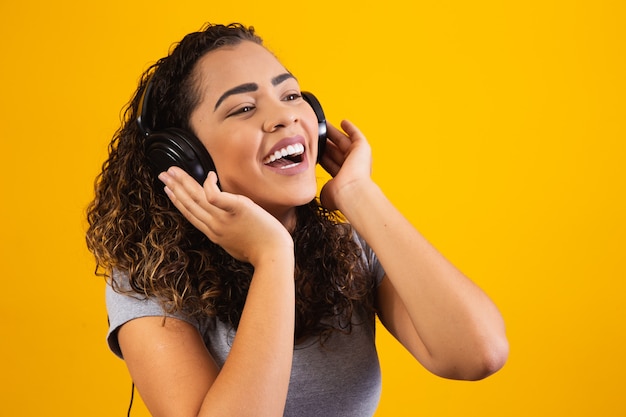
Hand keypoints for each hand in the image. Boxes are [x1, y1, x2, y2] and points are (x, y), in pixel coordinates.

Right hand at [158, 168, 292, 264]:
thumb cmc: (260, 250)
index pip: (190, 214)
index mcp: (213, 233)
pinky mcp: (238, 209)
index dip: (177, 201)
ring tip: (173, 171)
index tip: (168, 190)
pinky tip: (209, 175)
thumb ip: (227, 231)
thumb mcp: (235, 243)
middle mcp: (214, 225)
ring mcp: (224, 218)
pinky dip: (209, 185)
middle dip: (174, 187)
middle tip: (163, 174)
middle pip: (189, 203)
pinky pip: (216, 196)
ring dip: (183, 182)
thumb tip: (227, 223)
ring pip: (197, 198)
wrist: (273, 255)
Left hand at [319, 120, 373, 210]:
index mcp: (341, 178)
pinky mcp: (362, 148)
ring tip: (323, 124)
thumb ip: (319, 187)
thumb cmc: (337, 196)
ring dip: (333, 132)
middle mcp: (350, 168)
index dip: (321, 155)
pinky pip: (356, 135)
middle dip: (325, 141)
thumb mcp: (324, 192)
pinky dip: (350, 128)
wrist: (350, 191)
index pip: (329, 163)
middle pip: (335, 150)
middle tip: (315, 132)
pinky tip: (343, 122)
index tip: (312, 147)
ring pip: (343, 141)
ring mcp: (357, 157)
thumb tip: (311, 187)